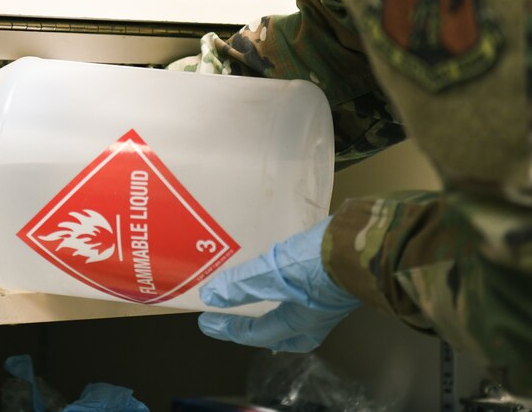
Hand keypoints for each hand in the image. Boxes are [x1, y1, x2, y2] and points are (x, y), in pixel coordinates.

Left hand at [196, 216, 360, 352]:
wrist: (369, 241)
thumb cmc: (323, 264)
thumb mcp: (274, 273)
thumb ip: (242, 285)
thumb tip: (212, 296)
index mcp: (300, 322)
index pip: (257, 333)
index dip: (229, 328)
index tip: (207, 322)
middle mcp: (318, 316)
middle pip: (286, 334)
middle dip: (262, 332)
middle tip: (242, 326)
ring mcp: (331, 297)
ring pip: (298, 312)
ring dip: (276, 308)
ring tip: (261, 296)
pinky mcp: (337, 275)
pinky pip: (306, 288)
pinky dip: (290, 286)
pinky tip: (287, 270)